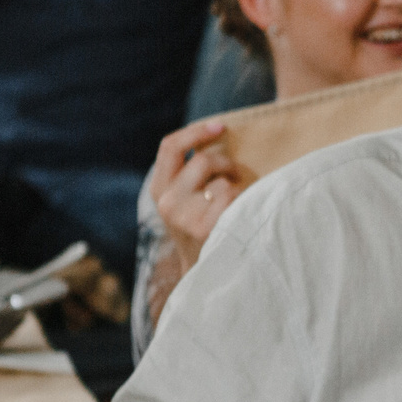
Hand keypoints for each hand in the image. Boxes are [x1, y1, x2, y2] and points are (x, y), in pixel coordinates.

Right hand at [148, 119, 257, 262]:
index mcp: (158, 189)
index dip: (196, 131)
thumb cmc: (201, 230)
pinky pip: (234, 198)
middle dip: (227, 163)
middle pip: (204, 160)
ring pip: (223, 181)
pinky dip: (243, 201)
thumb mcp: (184, 203)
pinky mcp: (204, 228)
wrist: (204, 275)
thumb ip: (190, 175)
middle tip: (237, 174)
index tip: (221, 126)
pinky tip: (241, 213)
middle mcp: (167, 202)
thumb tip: (219, 135)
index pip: (170, 146)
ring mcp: (184, 216)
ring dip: (237, 187)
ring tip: (238, 200)